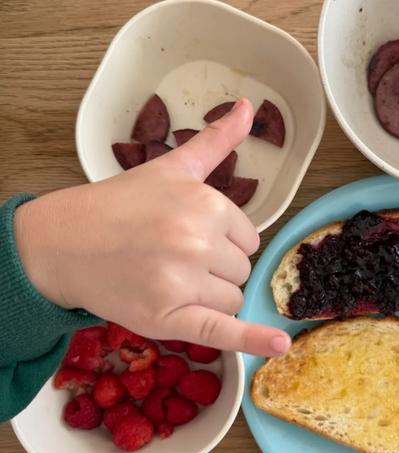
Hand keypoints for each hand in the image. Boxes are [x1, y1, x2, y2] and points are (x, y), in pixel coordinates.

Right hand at [14, 99, 290, 356]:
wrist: (65, 241)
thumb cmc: (121, 204)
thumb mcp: (172, 166)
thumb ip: (216, 142)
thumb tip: (251, 106)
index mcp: (207, 204)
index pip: (248, 240)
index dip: (224, 244)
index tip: (189, 239)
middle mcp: (198, 240)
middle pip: (242, 271)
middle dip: (216, 270)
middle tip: (172, 258)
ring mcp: (182, 280)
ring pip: (232, 300)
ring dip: (209, 298)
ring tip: (167, 280)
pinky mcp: (168, 316)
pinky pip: (223, 331)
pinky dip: (253, 341)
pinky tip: (279, 346)